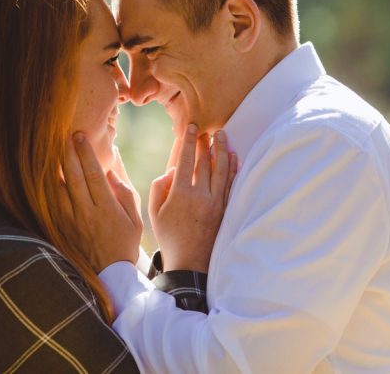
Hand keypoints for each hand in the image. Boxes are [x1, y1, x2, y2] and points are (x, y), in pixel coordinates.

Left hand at [57, 133, 143, 271]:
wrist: (110, 274)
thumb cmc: (125, 243)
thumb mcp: (135, 219)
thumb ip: (124, 194)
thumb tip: (111, 171)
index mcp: (106, 209)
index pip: (93, 174)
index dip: (85, 153)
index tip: (80, 136)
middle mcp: (86, 213)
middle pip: (73, 177)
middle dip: (68, 153)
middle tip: (64, 135)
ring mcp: (70, 221)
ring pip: (57, 188)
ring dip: (54, 167)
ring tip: (50, 148)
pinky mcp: (60, 228)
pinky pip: (51, 203)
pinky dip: (47, 186)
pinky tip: (45, 172)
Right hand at [148, 126, 237, 271]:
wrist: (190, 263)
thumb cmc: (169, 237)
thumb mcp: (154, 212)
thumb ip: (159, 187)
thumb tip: (172, 170)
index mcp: (180, 194)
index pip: (186, 160)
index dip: (189, 141)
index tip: (192, 127)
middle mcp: (200, 195)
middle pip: (205, 162)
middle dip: (205, 142)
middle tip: (207, 129)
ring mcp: (215, 203)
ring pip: (222, 170)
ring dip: (222, 150)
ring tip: (223, 136)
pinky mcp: (225, 210)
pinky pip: (231, 184)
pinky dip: (233, 169)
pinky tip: (234, 157)